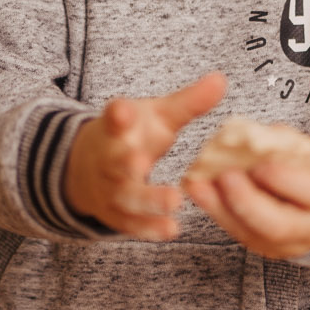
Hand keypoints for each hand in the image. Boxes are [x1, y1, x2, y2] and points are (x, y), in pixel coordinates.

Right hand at [64, 71, 225, 239]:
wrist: (88, 170)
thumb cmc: (132, 136)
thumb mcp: (157, 116)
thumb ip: (188, 103)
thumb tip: (221, 80)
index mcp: (117, 128)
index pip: (113, 117)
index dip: (118, 114)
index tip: (122, 111)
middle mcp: (109, 159)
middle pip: (115, 162)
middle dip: (126, 162)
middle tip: (141, 161)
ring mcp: (110, 189)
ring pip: (125, 196)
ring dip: (147, 200)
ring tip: (173, 201)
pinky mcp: (116, 215)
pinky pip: (131, 224)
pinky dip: (149, 228)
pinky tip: (171, 229)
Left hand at [183, 143, 309, 260]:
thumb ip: (281, 142)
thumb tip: (245, 135)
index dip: (283, 177)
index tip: (257, 160)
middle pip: (278, 226)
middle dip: (246, 201)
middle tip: (224, 176)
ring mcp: (286, 245)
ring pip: (251, 235)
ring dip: (220, 208)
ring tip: (198, 184)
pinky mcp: (264, 248)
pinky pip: (238, 234)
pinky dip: (216, 212)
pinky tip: (199, 192)